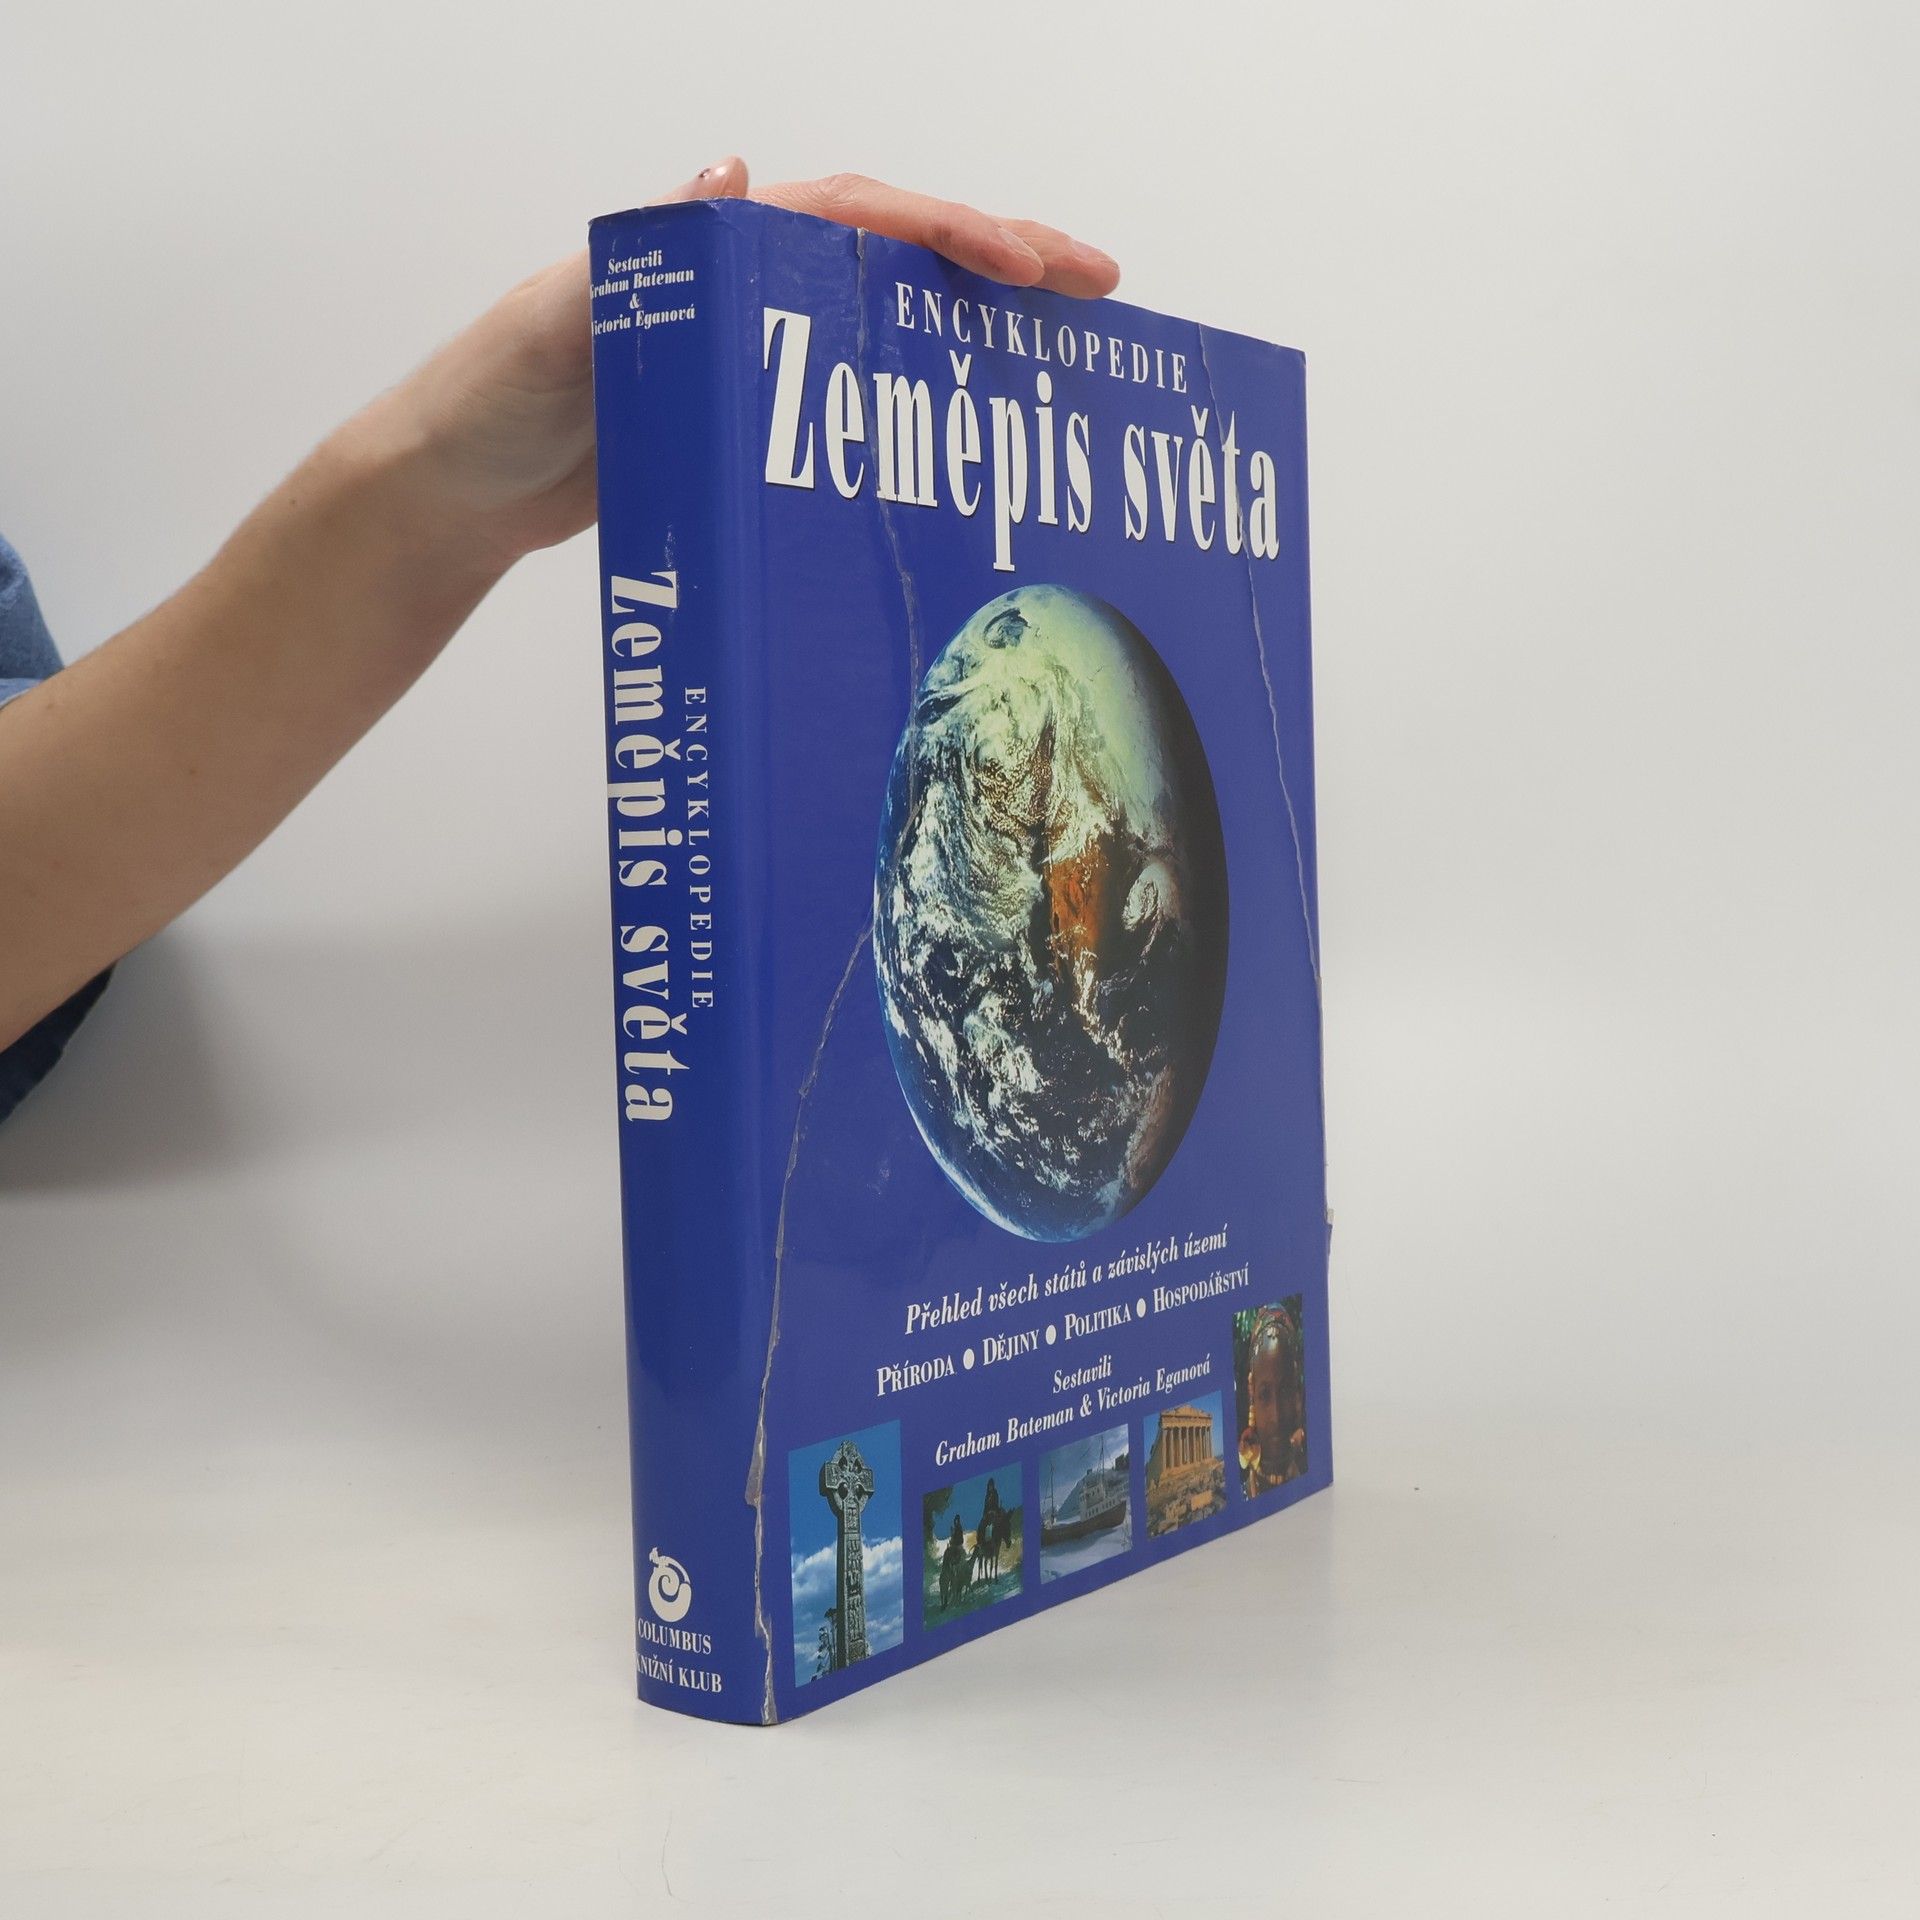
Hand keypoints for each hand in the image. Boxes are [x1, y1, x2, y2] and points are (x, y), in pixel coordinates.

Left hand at [369, 159, 1121, 565]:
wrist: (455, 488)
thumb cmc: (489, 398)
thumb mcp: (557, 316)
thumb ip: (645, 258)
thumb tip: (736, 176)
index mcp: (716, 246)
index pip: (858, 218)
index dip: (947, 232)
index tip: (1022, 264)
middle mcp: (749, 287)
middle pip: (900, 255)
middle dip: (1004, 258)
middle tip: (1097, 285)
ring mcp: (756, 353)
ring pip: (893, 320)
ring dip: (983, 324)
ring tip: (1069, 342)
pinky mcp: (751, 417)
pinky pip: (859, 394)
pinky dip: (925, 398)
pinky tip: (978, 426)